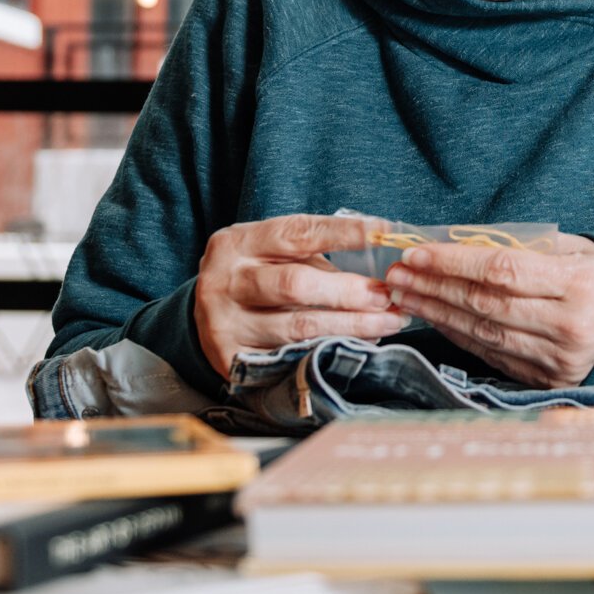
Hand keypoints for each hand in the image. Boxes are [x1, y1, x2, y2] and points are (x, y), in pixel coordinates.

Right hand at [194, 213, 410, 378]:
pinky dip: (330, 350)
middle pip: (296, 284)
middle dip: (349, 291)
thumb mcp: (271, 253)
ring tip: (388, 322)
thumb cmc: (254, 275)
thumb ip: (315, 255)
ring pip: (298, 327)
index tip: (384, 233)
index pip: (298, 232)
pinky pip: (292, 357)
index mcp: (237, 243)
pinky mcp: (232, 361)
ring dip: (351, 326)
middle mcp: (225, 281)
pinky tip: (360, 346)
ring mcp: (225, 324)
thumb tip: (377, 264)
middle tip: (387, 295)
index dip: (345, 233)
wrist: (205, 316)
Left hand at [384, 233, 593, 388]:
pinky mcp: (547, 381)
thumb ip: (523, 246)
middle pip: (486, 304)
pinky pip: (491, 354)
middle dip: (434, 287)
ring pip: (483, 333)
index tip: (416, 252)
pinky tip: (434, 318)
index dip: (453, 262)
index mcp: (582, 284)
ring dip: (437, 312)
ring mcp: (559, 360)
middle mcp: (572, 326)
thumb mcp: (573, 248)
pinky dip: (457, 335)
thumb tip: (455, 242)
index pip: (503, 270)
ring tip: (405, 294)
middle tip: (396, 274)